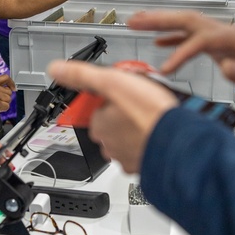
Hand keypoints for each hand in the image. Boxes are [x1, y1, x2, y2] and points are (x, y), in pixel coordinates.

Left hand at [46, 60, 178, 173]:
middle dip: (125, 113)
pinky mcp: (143, 165)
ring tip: (152, 116)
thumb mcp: (113, 82)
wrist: (178, 142)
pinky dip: (148, 142)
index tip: (127, 92)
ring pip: (127, 137)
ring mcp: (126, 157)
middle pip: (113, 122)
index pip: (100, 106)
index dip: (114, 95)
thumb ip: (84, 75)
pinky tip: (157, 132)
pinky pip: (142, 151)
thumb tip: (56, 68)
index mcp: (99, 125)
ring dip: (136, 128)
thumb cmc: (149, 114)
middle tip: (143, 102)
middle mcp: (108, 144)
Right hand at [127, 11, 234, 102]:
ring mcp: (228, 38)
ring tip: (136, 24)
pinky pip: (196, 39)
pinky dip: (176, 39)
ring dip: (162, 25)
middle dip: (159, 19)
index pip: (203, 39)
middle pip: (189, 20)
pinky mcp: (226, 47)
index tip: (165, 70)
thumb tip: (226, 69)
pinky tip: (161, 44)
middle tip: (132, 20)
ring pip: (189, 26)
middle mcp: (231, 32)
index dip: (181, 50)